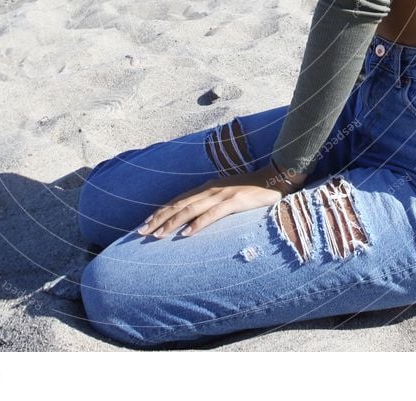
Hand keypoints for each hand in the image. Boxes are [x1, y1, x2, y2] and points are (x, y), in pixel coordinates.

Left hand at [136, 162, 303, 239]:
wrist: (275, 179)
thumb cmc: (251, 190)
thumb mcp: (227, 196)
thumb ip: (212, 205)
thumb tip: (195, 220)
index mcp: (207, 188)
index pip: (177, 201)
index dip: (160, 212)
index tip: (144, 223)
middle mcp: (210, 190)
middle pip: (178, 205)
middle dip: (158, 218)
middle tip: (141, 231)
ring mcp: (221, 195)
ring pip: (190, 210)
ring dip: (172, 223)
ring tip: (157, 235)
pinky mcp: (234, 202)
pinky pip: (212, 215)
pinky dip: (198, 224)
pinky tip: (186, 234)